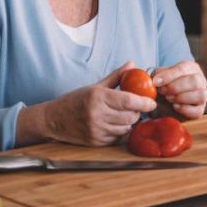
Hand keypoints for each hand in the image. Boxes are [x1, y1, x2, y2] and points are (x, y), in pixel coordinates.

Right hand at [23, 61, 156, 146]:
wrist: (53, 119)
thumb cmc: (75, 100)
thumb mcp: (95, 86)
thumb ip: (116, 76)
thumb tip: (133, 64)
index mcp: (98, 97)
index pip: (129, 100)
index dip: (144, 102)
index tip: (152, 102)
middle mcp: (97, 114)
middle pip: (130, 116)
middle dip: (137, 112)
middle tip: (135, 108)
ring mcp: (96, 130)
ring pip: (125, 128)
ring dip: (128, 122)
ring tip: (122, 115)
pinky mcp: (96, 141)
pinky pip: (117, 138)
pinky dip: (119, 131)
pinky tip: (112, 124)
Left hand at [153, 61, 206, 119]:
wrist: (165, 101)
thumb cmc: (164, 85)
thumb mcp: (159, 76)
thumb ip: (157, 75)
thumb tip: (155, 79)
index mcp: (191, 68)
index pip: (183, 68)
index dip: (169, 75)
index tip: (156, 82)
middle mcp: (201, 80)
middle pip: (195, 81)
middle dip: (175, 87)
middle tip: (162, 91)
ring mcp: (203, 95)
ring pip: (201, 95)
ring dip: (182, 97)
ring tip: (169, 98)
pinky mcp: (200, 109)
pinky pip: (198, 111)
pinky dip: (185, 109)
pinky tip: (175, 106)